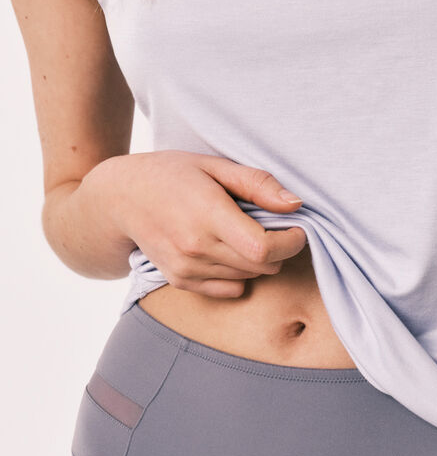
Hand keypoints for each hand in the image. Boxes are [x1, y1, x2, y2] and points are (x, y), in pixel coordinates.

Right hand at [85, 149, 307, 297]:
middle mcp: (196, 247)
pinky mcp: (182, 282)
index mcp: (207, 214)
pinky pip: (231, 290)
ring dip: (258, 261)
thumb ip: (257, 184)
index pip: (263, 247)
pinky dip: (240, 275)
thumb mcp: (214, 165)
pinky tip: (228, 251)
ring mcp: (187, 269)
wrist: (121, 198)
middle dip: (279, 249)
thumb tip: (295, 205)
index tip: (297, 230)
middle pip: (261, 266)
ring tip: (245, 234)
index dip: (290, 242)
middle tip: (275, 228)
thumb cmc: (172, 175)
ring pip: (249, 278)